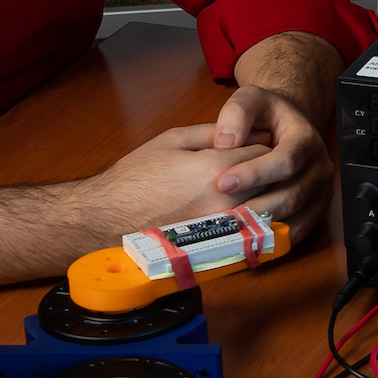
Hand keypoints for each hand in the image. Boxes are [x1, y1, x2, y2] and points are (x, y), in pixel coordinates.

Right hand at [74, 128, 271, 235]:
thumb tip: (245, 130)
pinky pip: (251, 231)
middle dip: (271, 170)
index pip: (263, 151)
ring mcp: (222, 228)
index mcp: (214, 168)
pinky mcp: (216, 247)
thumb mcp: (172, 140)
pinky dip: (255, 220)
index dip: (265, 143)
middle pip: (271, 181)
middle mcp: (224, 200)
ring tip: (258, 186)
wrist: (105, 219)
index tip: (262, 141)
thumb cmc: (135, 178)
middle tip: (266, 163)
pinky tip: (246, 211)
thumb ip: (212, 133)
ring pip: (266, 208)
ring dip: (267, 195)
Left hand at [205, 82, 335, 240]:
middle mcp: (318, 166)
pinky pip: (300, 230)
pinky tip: (252, 240)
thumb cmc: (267, 114)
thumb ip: (237, 113)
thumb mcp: (251, 99)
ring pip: (298, 217)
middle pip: (293, 195)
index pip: (286, 161)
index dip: (255, 174)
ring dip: (266, 227)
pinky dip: (277, 239)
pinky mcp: (316, 209)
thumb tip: (225, 141)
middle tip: (225, 216)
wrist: (288, 126)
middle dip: (257, 206)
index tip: (223, 182)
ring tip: (235, 231)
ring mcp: (320, 190)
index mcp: (305, 139)